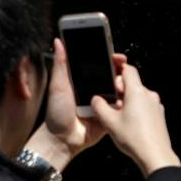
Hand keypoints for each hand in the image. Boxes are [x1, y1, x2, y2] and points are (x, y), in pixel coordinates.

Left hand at [26, 38, 121, 168]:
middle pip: (113, 74)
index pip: (99, 64)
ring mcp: (104, 102)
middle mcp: (95, 89)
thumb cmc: (56, 113)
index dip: (108, 56)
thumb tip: (58, 41)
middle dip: (120, 69)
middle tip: (121, 66)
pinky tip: (121, 101)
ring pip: (120, 89)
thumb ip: (61, 64)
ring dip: (122, 85)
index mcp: (83, 80)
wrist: (63, 140)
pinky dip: (124, 102)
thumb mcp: (58, 86)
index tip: (115, 53)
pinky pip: (122, 107)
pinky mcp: (111, 115)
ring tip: (119, 85)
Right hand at [87, 61, 180, 175]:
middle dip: (120, 90)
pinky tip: (129, 124)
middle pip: (132, 84)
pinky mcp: (159, 116)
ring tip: (119, 117)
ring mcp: (156, 106)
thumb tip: (96, 99)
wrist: (155, 156)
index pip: (128, 69)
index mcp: (137, 91)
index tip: (109, 76)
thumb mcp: (109, 121)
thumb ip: (99, 106)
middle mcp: (149, 95)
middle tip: (111, 104)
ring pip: (138, 96)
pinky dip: (136, 110)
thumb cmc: (134, 138)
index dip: (117, 70)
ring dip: (128, 102)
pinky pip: (145, 106)